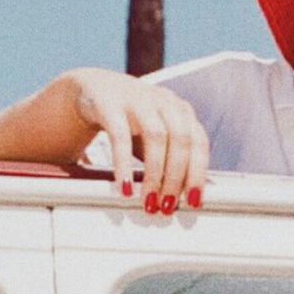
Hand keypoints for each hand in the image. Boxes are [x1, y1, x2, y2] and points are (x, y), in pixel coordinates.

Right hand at [71, 68, 208, 212]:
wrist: (94, 89)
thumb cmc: (132, 120)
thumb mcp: (156, 137)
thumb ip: (172, 160)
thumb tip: (186, 196)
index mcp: (181, 111)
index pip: (199, 142)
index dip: (198, 173)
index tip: (193, 201)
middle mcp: (164, 102)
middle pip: (181, 139)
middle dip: (176, 176)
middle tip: (167, 205)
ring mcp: (138, 99)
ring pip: (156, 136)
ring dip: (155, 173)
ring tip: (148, 200)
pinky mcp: (110, 104)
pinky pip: (120, 136)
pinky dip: (123, 165)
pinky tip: (124, 187)